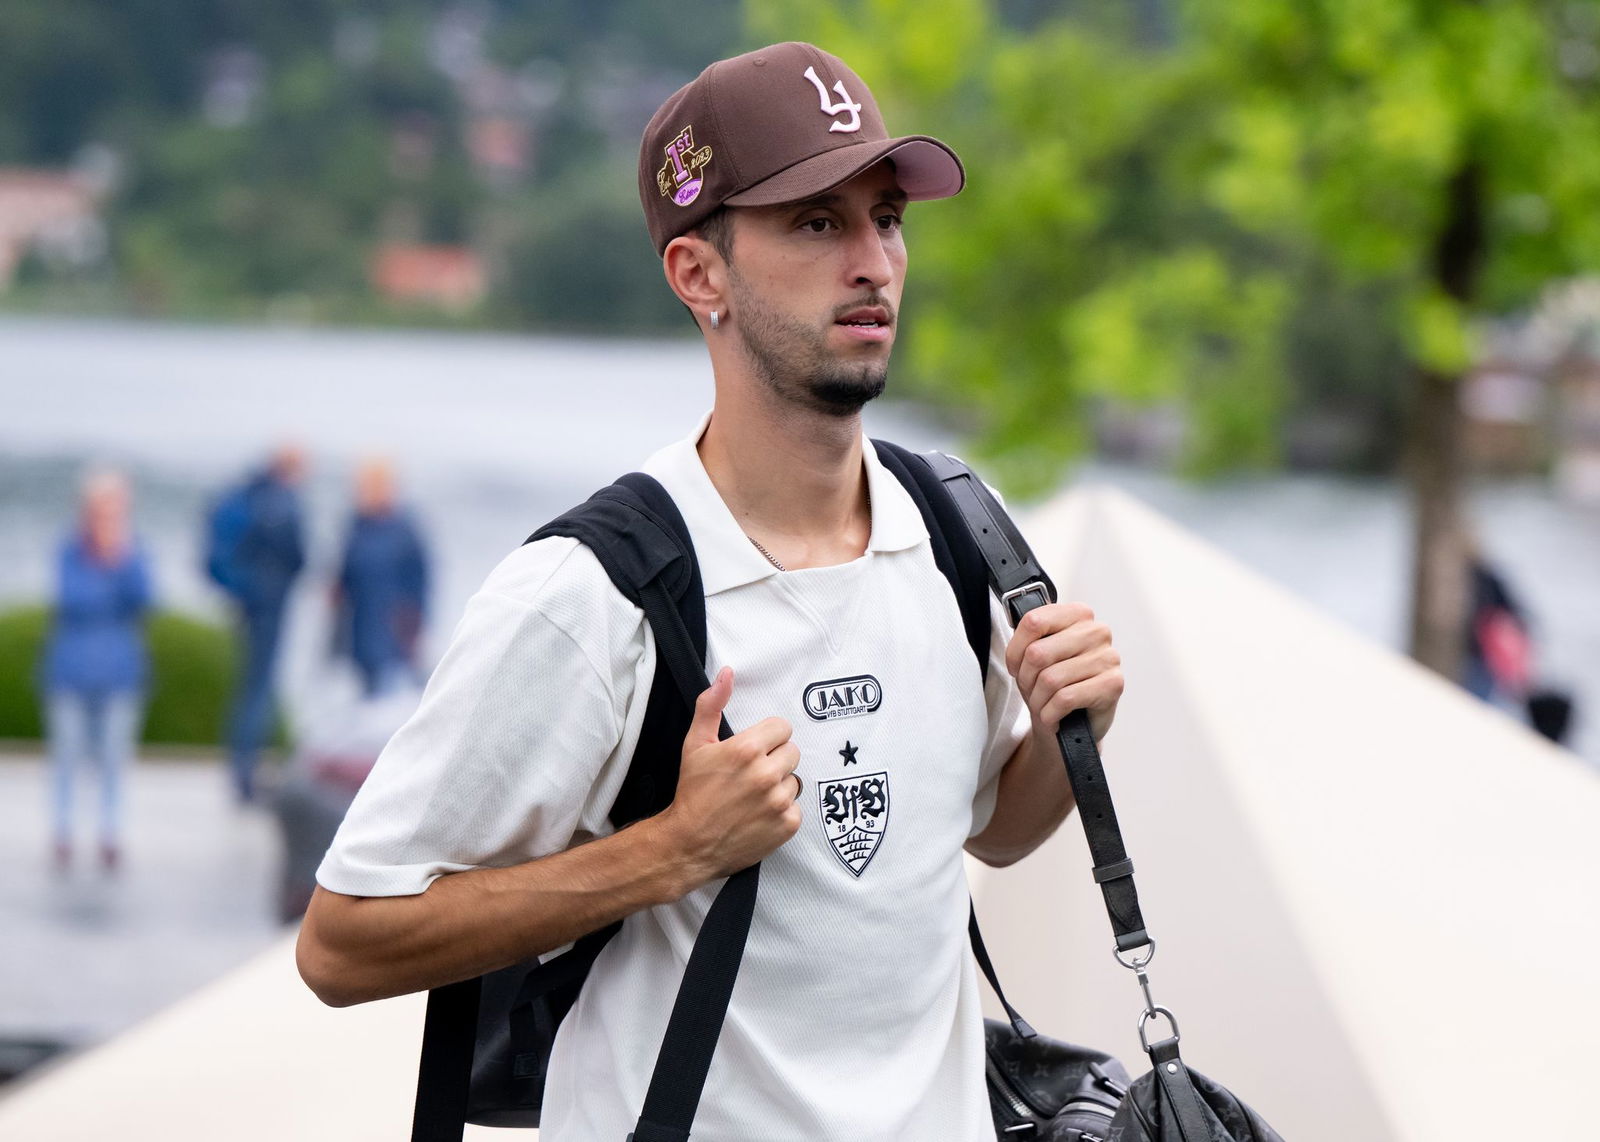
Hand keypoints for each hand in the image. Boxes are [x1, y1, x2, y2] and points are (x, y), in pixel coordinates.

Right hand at [658, 667, 801, 881]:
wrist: (689, 844)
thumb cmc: (692, 792)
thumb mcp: (695, 744)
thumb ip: (712, 705)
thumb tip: (727, 673)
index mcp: (747, 749)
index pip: (782, 728)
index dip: (767, 738)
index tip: (752, 751)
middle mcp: (766, 773)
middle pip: (791, 751)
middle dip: (774, 759)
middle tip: (751, 774)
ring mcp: (779, 801)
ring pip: (794, 779)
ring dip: (779, 785)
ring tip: (753, 796)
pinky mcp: (788, 824)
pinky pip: (796, 807)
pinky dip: (782, 811)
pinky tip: (759, 814)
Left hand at [1004, 603, 1122, 743]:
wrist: (1074, 725)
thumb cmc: (1055, 685)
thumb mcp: (1035, 657)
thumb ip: (1028, 640)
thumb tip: (1015, 643)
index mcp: (1078, 615)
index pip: (1033, 621)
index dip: (1015, 651)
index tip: (1015, 666)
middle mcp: (1096, 631)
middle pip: (1038, 653)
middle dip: (1026, 679)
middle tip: (1031, 691)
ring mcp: (1108, 657)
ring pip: (1050, 679)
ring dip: (1038, 700)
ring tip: (1042, 706)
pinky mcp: (1113, 684)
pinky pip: (1065, 698)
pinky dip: (1050, 713)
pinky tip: (1052, 716)